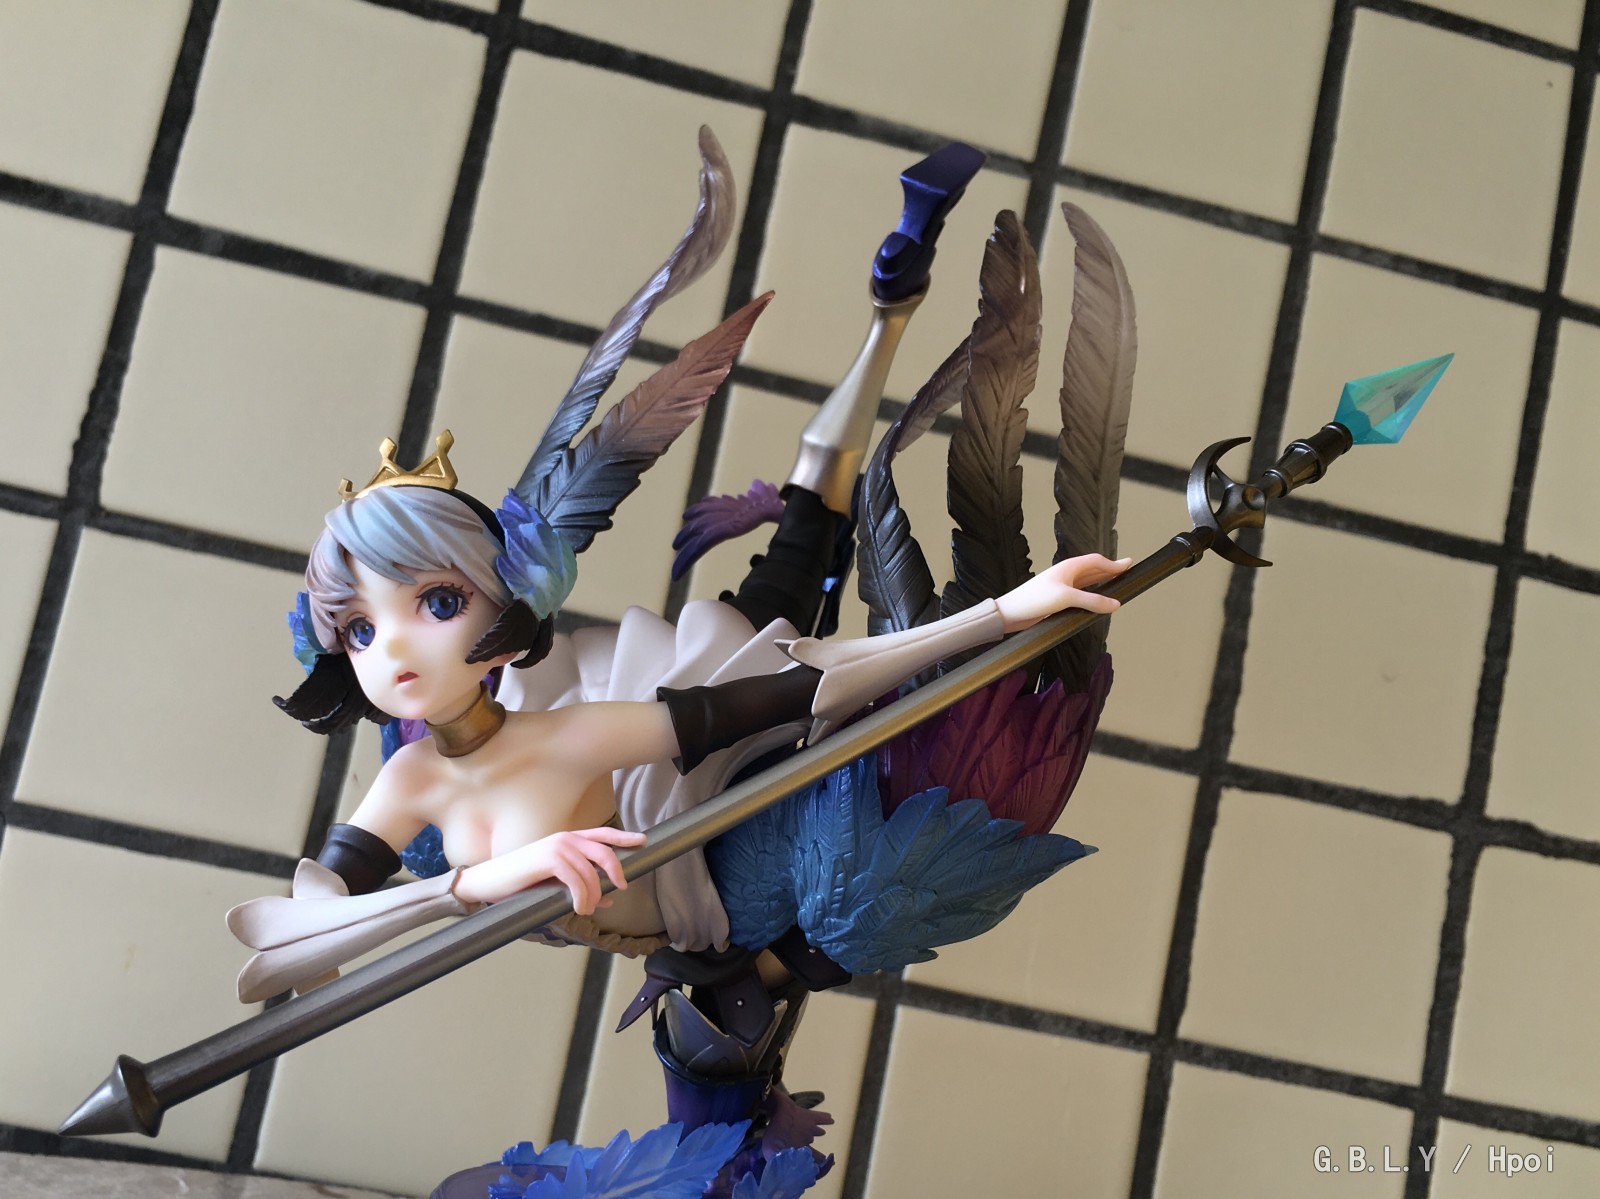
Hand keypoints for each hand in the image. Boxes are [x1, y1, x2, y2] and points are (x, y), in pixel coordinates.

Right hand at [455, 826, 647, 912]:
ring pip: (591, 872)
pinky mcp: (548, 859)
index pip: (602, 834)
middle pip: (604, 851)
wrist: (490, 881)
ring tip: (586, 910)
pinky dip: (582, 897)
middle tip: (620, 887)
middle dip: (616, 870)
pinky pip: (576, 879)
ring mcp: (557, 846)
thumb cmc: (522, 882)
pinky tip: (578, 908)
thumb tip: (609, 900)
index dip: (624, 837)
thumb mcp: (555, 884)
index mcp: (567, 839)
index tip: (643, 840)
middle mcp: (565, 838)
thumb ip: (582, 887)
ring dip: (594, 895)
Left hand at [994, 554, 1132, 632]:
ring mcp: (1063, 587)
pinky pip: (1081, 595)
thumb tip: (1115, 603)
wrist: (1010, 613)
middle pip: (1094, 569)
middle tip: (1127, 569)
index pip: (1097, 561)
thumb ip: (1092, 601)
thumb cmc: (1033, 599)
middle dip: (1110, 570)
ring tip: (1117, 583)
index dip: (1114, 563)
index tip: (1129, 564)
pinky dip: (1092, 596)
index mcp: (1069, 567)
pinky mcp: (1059, 600)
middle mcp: (1067, 575)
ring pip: (1088, 583)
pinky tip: (1097, 602)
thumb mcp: (1066, 598)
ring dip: (1102, 582)